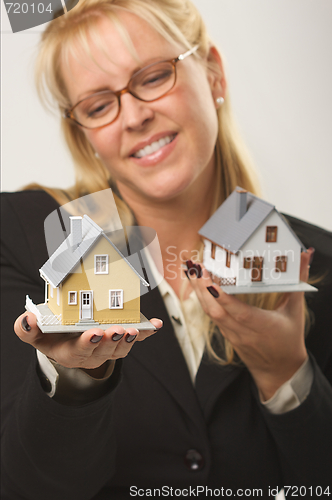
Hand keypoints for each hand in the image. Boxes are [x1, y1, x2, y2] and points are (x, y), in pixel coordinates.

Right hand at [14, 314, 162, 372]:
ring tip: (134, 330)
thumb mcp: (35, 335)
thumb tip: (28, 320)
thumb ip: (27, 330)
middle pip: (103, 350)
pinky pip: (135, 340)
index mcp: (70, 352)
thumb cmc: (51, 337)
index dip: (87, 342)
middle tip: (117, 331)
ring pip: (120, 348)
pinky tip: (156, 325)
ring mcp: (107, 350)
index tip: (93, 333)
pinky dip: (147, 333)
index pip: (79, 350)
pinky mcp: (120, 343)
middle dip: (111, 340)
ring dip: (128, 340)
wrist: (66, 344)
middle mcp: (92, 354)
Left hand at [186, 251, 312, 399]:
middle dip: (202, 288)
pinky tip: (198, 285)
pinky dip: (203, 300)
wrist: (279, 370)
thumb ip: (298, 282)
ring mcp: (232, 335)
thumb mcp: (296, 311)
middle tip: (195, 267)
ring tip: (191, 271)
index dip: (223, 298)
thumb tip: (305, 256)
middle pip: (216, 311)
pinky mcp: (226, 335)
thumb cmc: (289, 339)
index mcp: (262, 326)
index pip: (238, 312)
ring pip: (210, 313)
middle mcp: (243, 332)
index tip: (210, 282)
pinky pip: (212, 316)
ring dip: (198, 292)